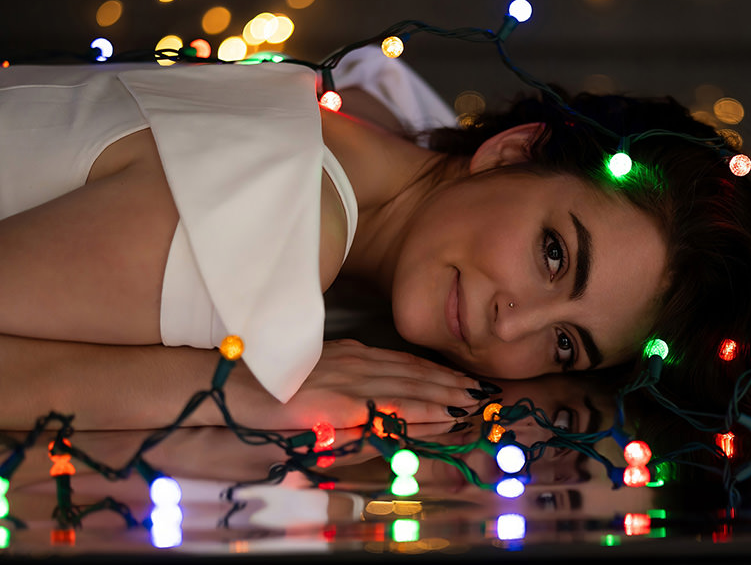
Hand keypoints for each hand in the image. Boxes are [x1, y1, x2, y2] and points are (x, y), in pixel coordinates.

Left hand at [247, 339, 486, 429]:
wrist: (237, 379)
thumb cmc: (268, 416)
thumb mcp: (305, 435)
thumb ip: (350, 433)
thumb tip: (393, 431)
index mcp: (343, 402)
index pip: (400, 406)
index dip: (434, 411)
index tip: (462, 416)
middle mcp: (353, 375)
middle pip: (410, 383)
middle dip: (448, 392)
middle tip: (480, 400)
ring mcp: (350, 358)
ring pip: (404, 367)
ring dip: (439, 377)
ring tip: (466, 385)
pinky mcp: (345, 348)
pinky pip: (390, 355)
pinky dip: (416, 363)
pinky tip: (430, 368)